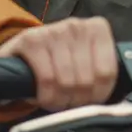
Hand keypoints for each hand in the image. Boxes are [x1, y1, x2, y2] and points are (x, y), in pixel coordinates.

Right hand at [0, 17, 117, 111]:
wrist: (22, 50)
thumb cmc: (59, 59)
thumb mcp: (84, 61)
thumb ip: (98, 75)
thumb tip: (108, 105)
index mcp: (97, 29)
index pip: (107, 72)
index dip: (99, 95)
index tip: (90, 103)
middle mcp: (77, 26)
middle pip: (87, 79)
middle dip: (78, 101)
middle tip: (70, 105)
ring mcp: (53, 31)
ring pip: (67, 81)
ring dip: (61, 101)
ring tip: (57, 102)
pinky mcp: (31, 40)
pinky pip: (46, 79)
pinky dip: (46, 96)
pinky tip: (44, 97)